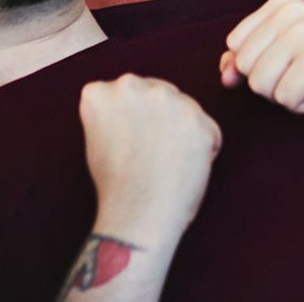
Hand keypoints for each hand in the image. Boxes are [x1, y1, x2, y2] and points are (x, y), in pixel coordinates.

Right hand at [78, 75, 221, 241]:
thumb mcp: (96, 138)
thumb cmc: (116, 186)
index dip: (133, 121)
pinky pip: (207, 130)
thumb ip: (113, 111)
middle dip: (160, 118)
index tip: (129, 143)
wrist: (137, 217)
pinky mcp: (199, 120)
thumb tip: (133, 105)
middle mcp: (133, 86)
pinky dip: (202, 148)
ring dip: (181, 130)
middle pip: (157, 94)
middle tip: (151, 154)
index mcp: (101, 93)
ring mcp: (168, 100)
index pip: (127, 93)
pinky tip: (184, 168)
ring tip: (166, 163)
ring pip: (183, 108)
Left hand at [219, 0, 303, 133]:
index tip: (291, 65)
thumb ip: (243, 62)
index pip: (234, 46)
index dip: (258, 67)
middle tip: (303, 77)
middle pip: (245, 64)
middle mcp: (294, 9)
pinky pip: (284, 97)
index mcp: (282, 3)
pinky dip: (301, 106)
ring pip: (260, 83)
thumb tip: (225, 72)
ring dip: (285, 95)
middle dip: (270, 83)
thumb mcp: (276, 66)